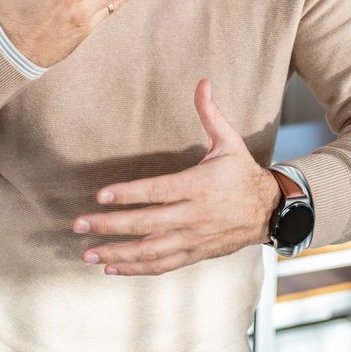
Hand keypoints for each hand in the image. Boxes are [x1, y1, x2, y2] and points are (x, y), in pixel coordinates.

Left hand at [72, 78, 280, 274]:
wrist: (271, 211)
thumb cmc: (244, 173)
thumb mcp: (230, 141)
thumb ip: (211, 114)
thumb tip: (203, 82)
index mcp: (198, 186)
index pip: (157, 191)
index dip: (128, 194)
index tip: (101, 196)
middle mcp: (194, 215)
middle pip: (146, 223)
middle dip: (110, 226)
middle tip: (79, 225)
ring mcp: (193, 239)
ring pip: (151, 250)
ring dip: (118, 254)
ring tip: (88, 254)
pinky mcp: (195, 254)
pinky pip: (162, 265)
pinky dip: (137, 268)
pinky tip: (113, 267)